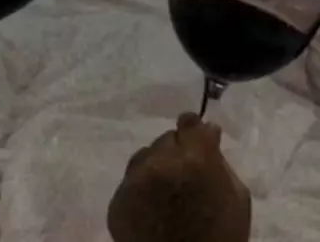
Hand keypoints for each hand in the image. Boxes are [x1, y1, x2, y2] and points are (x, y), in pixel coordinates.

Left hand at [107, 113, 250, 241]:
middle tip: (185, 173)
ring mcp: (135, 181)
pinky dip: (141, 188)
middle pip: (167, 140)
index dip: (195, 129)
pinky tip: (153, 203)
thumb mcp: (238, 198)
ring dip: (156, 165)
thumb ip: (221, 162)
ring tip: (167, 190)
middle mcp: (160, 162)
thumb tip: (209, 135)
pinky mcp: (118, 201)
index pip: (191, 124)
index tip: (197, 134)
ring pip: (144, 156)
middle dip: (177, 151)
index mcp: (195, 159)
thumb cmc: (220, 238)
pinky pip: (130, 182)